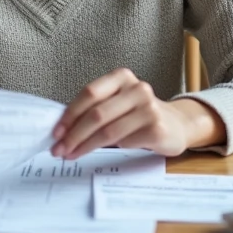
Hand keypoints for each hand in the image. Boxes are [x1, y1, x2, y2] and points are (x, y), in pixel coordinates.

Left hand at [51, 68, 216, 160]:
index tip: (56, 132)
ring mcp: (149, 108)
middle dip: (74, 135)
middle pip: (96, 114)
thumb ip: (95, 109)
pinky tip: (105, 152)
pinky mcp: (157, 129)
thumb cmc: (138, 115)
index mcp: (122, 77)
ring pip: (108, 131)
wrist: (176, 125)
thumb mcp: (117, 104)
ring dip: (85, 146)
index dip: (70, 114)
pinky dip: (111, 149)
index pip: (89, 93)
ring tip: (71, 155)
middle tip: (59, 149)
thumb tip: (62, 129)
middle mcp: (137, 88)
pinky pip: (124, 143)